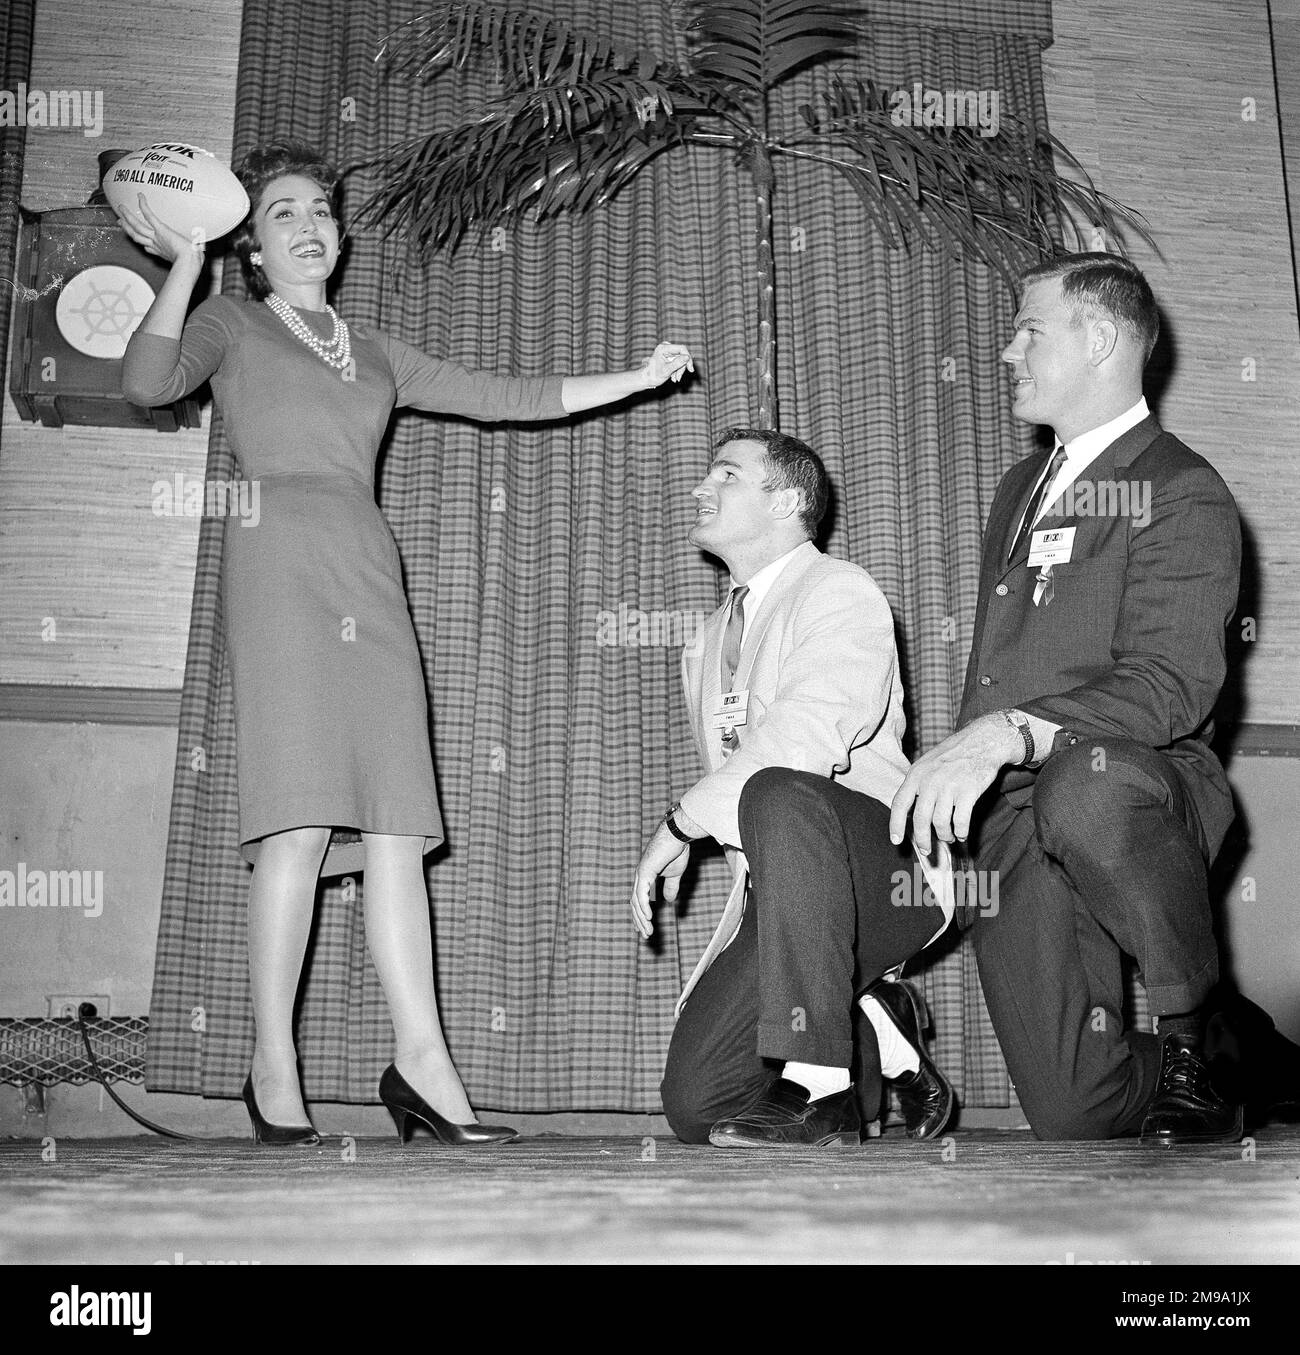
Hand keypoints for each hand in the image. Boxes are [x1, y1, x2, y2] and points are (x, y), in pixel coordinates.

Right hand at [113, 193, 206, 270]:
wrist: (189, 262)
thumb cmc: (193, 263)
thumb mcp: (190, 258)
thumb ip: (193, 252)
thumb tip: (200, 249)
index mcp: (163, 252)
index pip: (149, 247)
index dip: (142, 243)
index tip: (139, 241)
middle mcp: (156, 244)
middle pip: (137, 235)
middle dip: (127, 228)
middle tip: (119, 221)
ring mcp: (156, 237)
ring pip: (136, 226)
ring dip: (127, 216)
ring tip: (120, 207)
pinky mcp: (160, 230)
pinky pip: (148, 215)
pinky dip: (144, 205)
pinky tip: (140, 196)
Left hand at [629, 822, 690, 938]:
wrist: (678, 834)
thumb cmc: (676, 850)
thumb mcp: (675, 874)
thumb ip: (670, 887)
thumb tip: (669, 901)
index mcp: (645, 877)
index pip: (638, 900)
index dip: (639, 915)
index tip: (642, 929)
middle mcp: (640, 876)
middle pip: (635, 903)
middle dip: (639, 921)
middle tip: (645, 936)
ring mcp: (641, 874)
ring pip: (636, 901)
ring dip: (642, 918)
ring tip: (648, 932)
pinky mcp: (645, 871)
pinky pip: (642, 893)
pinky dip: (643, 907)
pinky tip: (648, 918)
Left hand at [638, 342, 693, 388]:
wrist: (646, 379)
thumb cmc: (653, 375)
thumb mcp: (666, 371)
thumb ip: (677, 363)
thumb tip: (688, 357)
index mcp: (663, 348)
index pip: (682, 348)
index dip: (688, 358)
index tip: (690, 369)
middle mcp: (666, 347)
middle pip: (682, 355)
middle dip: (682, 367)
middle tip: (678, 378)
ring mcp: (668, 351)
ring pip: (681, 360)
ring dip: (679, 370)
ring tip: (675, 379)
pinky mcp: (669, 355)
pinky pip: (678, 361)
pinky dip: (677, 370)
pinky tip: (673, 377)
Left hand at [888, 713, 1024, 852]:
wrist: (982, 741)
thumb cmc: (953, 755)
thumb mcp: (927, 764)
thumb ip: (917, 785)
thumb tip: (908, 813)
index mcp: (916, 774)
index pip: (900, 803)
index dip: (896, 824)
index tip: (896, 840)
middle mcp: (930, 780)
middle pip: (920, 819)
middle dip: (923, 839)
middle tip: (927, 850)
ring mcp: (949, 786)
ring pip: (941, 823)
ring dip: (945, 836)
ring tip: (949, 838)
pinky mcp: (968, 792)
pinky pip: (961, 822)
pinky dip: (961, 832)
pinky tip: (962, 834)